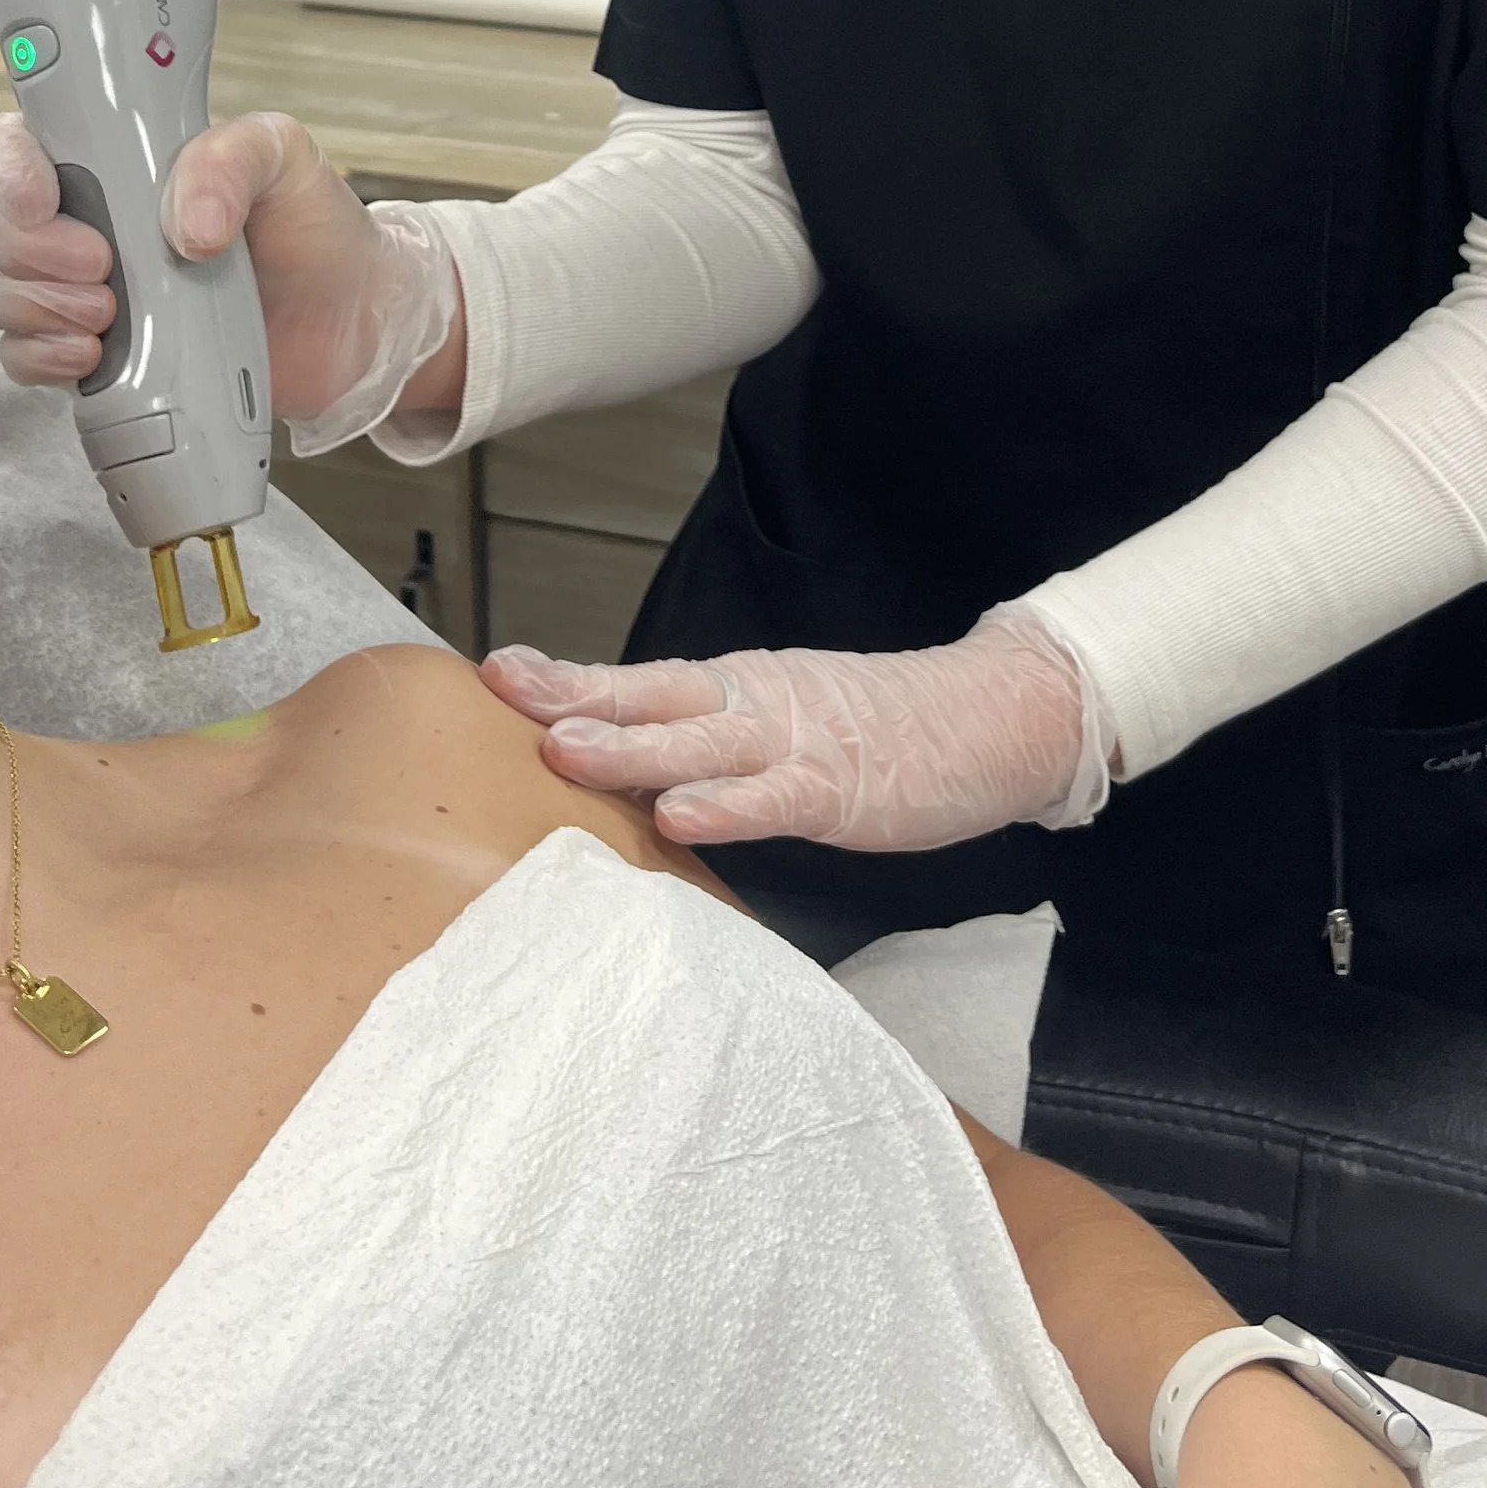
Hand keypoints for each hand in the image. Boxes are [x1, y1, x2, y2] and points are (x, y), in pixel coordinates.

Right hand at [0, 108, 461, 427]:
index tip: (46, 200)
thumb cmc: (312, 228)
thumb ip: (233, 160)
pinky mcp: (90, 350)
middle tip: (103, 265)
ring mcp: (78, 286)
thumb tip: (185, 223)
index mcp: (115, 154)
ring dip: (34, 307)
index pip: (18, 143)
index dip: (10, 171)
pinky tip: (94, 358)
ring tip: (110, 315)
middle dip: (27, 251)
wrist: (348, 323)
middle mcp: (82, 215)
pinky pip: (21, 356)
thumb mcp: (285, 162)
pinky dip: (42, 358)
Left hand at [478, 606, 1095, 846]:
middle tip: (503, 692)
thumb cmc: (880, 730)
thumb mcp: (782, 726)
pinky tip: (680, 815)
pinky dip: (725, 806)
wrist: (990, 714)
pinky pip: (773, 798)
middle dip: (574, 697)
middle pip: (651, 698)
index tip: (496, 672)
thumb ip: (714, 745)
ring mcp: (794, 743)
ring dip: (629, 746)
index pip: (639, 683)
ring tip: (564, 748)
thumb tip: (629, 772)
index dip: (569, 678)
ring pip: (698, 743)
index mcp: (737, 690)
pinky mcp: (838, 787)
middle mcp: (753, 704)